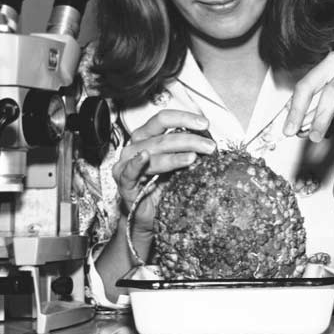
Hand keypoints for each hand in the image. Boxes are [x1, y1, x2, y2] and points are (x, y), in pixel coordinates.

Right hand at [112, 110, 215, 233]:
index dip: (184, 118)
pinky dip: (136, 163)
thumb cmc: (163, 186)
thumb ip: (188, 150)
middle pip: (162, 137)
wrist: (150, 215)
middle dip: (189, 140)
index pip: (163, 119)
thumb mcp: (179, 164)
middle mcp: (135, 147)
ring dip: (175, 155)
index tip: (204, 124)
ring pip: (152, 153)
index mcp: (147, 137)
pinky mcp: (124, 183)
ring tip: (194, 157)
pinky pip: (129, 172)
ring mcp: (127, 164)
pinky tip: (145, 157)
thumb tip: (209, 140)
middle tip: (209, 146)